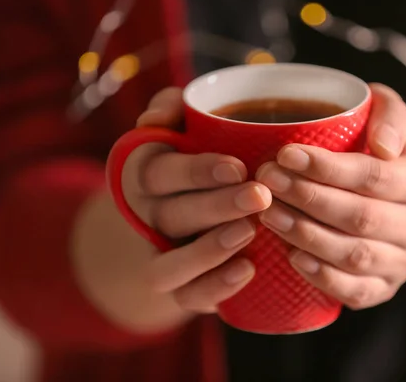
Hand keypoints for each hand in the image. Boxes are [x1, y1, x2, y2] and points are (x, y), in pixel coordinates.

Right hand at [118, 87, 272, 313]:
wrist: (191, 208)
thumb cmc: (199, 153)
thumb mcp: (184, 122)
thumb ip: (173, 107)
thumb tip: (153, 120)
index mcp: (146, 173)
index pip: (158, 172)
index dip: (194, 171)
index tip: (237, 167)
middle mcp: (148, 216)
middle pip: (171, 215)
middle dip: (215, 206)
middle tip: (259, 196)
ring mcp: (162, 254)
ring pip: (168, 265)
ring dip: (207, 251)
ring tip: (249, 232)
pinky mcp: (182, 287)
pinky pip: (187, 296)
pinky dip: (215, 287)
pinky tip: (248, 269)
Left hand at [255, 84, 405, 309]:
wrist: (392, 199)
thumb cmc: (376, 152)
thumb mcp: (389, 118)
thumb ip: (390, 115)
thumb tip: (383, 146)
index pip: (375, 176)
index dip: (328, 168)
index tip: (285, 154)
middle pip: (361, 217)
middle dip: (308, 198)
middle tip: (267, 181)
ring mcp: (404, 262)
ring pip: (355, 255)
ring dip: (306, 235)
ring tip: (269, 214)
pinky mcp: (384, 289)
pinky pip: (356, 292)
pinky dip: (322, 276)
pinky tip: (292, 255)